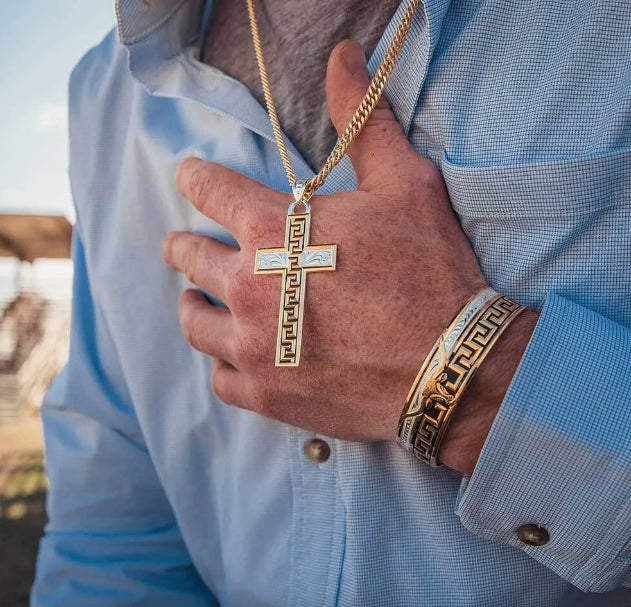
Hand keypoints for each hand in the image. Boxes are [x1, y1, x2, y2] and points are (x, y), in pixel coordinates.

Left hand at [162, 41, 531, 466]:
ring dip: (194, 305)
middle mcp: (247, 285)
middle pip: (186, 256)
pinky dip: (223, 363)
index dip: (195, 176)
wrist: (450, 364)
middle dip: (185, 245)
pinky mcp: (265, 394)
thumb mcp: (404, 184)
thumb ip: (362, 120)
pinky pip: (218, 377)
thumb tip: (343, 54)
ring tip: (202, 302)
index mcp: (272, 228)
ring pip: (192, 321)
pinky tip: (237, 355)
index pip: (205, 187)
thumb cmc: (429, 271)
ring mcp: (252, 346)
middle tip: (189, 246)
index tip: (192, 177)